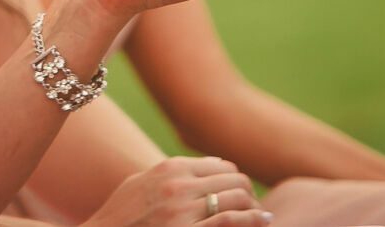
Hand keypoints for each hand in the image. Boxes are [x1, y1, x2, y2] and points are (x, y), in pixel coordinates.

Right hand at [83, 156, 266, 226]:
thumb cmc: (120, 216)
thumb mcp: (140, 183)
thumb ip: (170, 172)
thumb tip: (207, 164)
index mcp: (169, 168)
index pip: (221, 165)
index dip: (236, 180)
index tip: (241, 194)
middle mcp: (178, 184)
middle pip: (234, 179)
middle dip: (249, 193)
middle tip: (255, 208)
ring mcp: (182, 210)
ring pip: (237, 197)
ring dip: (253, 207)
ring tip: (260, 218)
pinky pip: (230, 220)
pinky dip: (252, 219)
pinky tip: (264, 221)